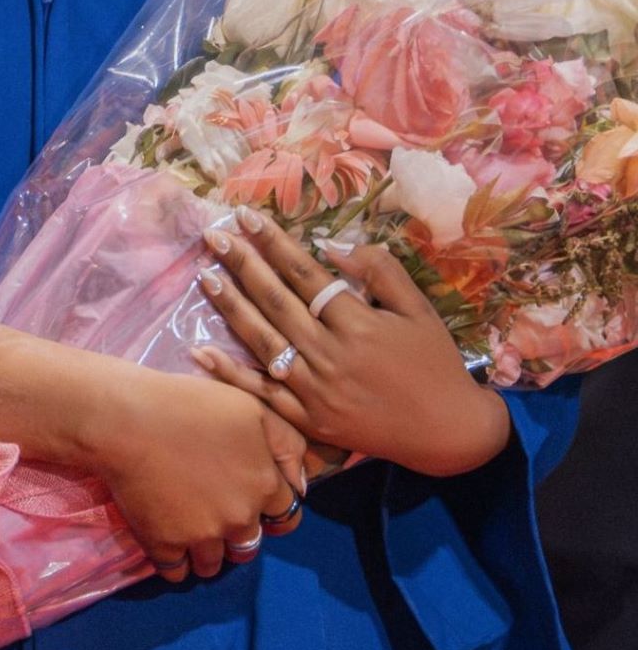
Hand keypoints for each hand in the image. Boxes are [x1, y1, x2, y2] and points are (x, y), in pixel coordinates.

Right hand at [80, 362, 306, 582]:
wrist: (124, 419)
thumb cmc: (188, 405)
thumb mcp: (251, 408)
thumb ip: (287, 443)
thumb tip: (302, 484)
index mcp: (263, 487)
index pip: (286, 515)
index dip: (271, 509)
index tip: (255, 503)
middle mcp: (239, 518)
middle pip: (249, 545)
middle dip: (238, 536)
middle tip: (216, 516)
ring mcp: (201, 535)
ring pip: (213, 563)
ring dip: (207, 554)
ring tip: (190, 534)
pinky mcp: (163, 544)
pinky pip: (176, 571)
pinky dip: (174, 564)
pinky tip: (167, 546)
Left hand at [191, 217, 510, 478]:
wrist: (449, 431)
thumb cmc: (435, 363)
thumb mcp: (419, 309)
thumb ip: (380, 272)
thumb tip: (331, 246)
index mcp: (359, 324)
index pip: (304, 274)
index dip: (273, 243)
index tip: (245, 217)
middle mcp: (331, 354)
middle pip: (276, 302)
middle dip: (242, 265)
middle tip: (213, 237)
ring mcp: (315, 389)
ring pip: (263, 341)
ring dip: (230, 307)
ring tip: (204, 276)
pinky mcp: (308, 419)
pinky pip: (262, 393)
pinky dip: (230, 373)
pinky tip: (201, 350)